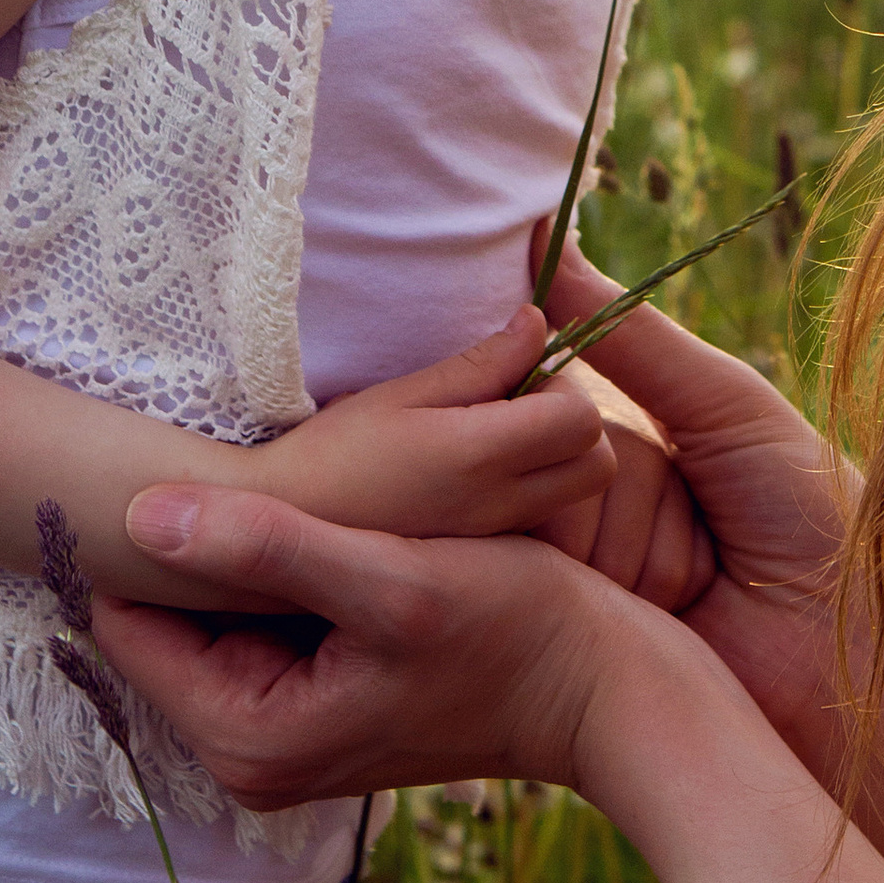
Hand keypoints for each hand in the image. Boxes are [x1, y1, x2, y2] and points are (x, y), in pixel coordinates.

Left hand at [91, 491, 634, 808]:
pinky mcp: (326, 705)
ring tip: (289, 480)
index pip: (131, 626)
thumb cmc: (517, 633)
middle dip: (198, 545)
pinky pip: (268, 623)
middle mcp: (253, 754)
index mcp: (247, 737)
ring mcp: (290, 733)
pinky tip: (327, 515)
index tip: (173, 462)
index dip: (144, 543)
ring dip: (246, 551)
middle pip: (172, 622)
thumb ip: (269, 547)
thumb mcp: (392, 579)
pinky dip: (286, 569)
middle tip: (241, 458)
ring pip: (222, 615)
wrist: (608, 687)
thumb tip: (141, 515)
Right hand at [250, 307, 611, 542]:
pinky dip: (531, 490)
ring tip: (495, 438)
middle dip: (573, 425)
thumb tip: (539, 324)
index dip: (562, 386)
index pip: (583, 420)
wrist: (285, 528)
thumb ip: (481, 364)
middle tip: (516, 405)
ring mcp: (494, 540)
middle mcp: (499, 507)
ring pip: (574, 495)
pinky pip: (540, 519)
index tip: (517, 373)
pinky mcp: (483, 558)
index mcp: (479, 458)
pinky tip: (479, 474)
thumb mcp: (402, 395)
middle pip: (598, 463)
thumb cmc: (331, 451)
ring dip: (555, 459)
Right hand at [535, 233, 859, 759]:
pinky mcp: (578, 647)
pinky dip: (618, 580)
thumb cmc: (813, 512)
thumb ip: (631, 336)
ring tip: (701, 580)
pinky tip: (674, 602)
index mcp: (622, 451)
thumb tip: (547, 239)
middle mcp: (587, 516)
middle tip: (705, 516)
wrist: (855, 646)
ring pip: (539, 521)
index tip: (566, 389)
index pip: (540, 398)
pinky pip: (547, 586)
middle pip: (535, 457)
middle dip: (625, 479)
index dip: (546, 393)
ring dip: (631, 542)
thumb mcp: (726, 405)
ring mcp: (580, 585)